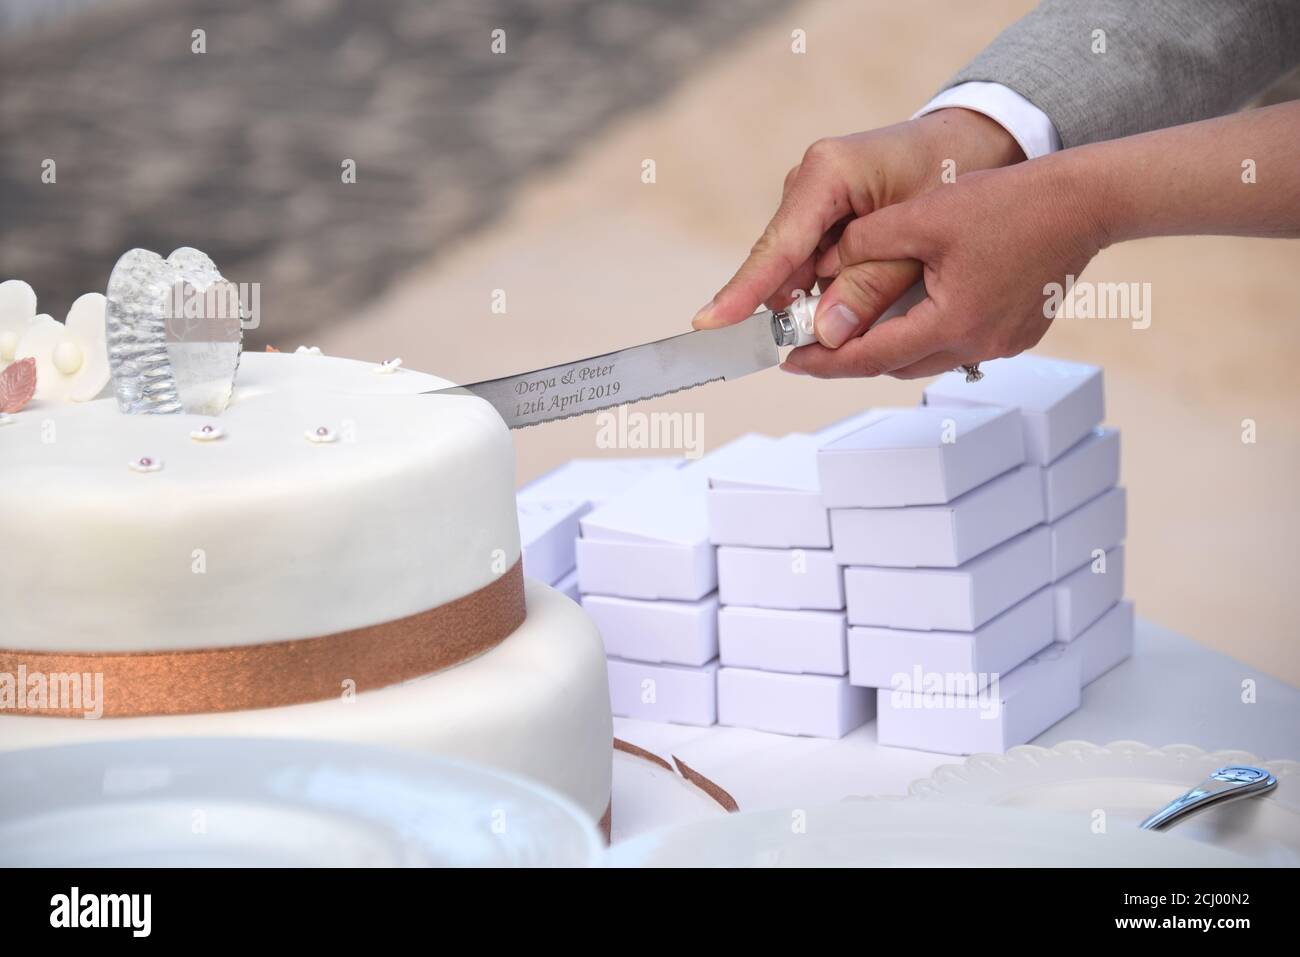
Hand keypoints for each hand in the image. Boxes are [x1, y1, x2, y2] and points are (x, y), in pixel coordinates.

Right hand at [690, 109, 1024, 348]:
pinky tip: (871, 282)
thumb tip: (826, 333)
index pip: (778, 246)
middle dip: (799, 305)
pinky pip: (813, 266)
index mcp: (829, 172)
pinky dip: (834, 286)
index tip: (710, 323)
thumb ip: (873, 284)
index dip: (744, 291)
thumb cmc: (952, 171)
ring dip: (823, 297)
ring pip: (797, 271)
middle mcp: (809, 182)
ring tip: (882, 288)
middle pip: (781, 264)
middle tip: (841, 332)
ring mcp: (809, 201)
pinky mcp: (818, 217)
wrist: (971, 142)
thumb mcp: (920, 235)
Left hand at [784, 157, 1105, 378]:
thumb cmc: (1012, 202)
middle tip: (810, 345)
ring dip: (888, 347)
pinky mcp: (1016, 334)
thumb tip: (821, 267)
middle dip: (851, 357)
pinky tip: (906, 313)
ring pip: (925, 359)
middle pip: (896, 365)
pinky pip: (955, 345)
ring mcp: (1002, 344)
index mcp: (952, 322)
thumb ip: (865, 244)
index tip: (790, 360)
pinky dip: (924, 335)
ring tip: (850, 329)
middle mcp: (979, 344)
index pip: (870, 356)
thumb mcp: (923, 216)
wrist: (1084, 200)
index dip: (824, 361)